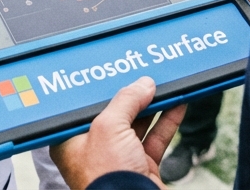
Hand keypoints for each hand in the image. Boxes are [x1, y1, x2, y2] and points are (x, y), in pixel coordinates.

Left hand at [50, 77, 183, 189]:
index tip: (115, 71)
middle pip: (115, 112)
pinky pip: (155, 138)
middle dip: (132, 94)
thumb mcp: (109, 128)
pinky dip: (167, 121)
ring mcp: (119, 159)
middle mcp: (94, 149)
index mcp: (71, 141)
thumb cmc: (107, 178)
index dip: (101, 88)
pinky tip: (177, 104)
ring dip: (153, 104)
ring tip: (165, 84)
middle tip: (145, 75)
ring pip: (138, 123)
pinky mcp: (141, 167)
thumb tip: (142, 85)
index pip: (85, 106)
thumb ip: (125, 101)